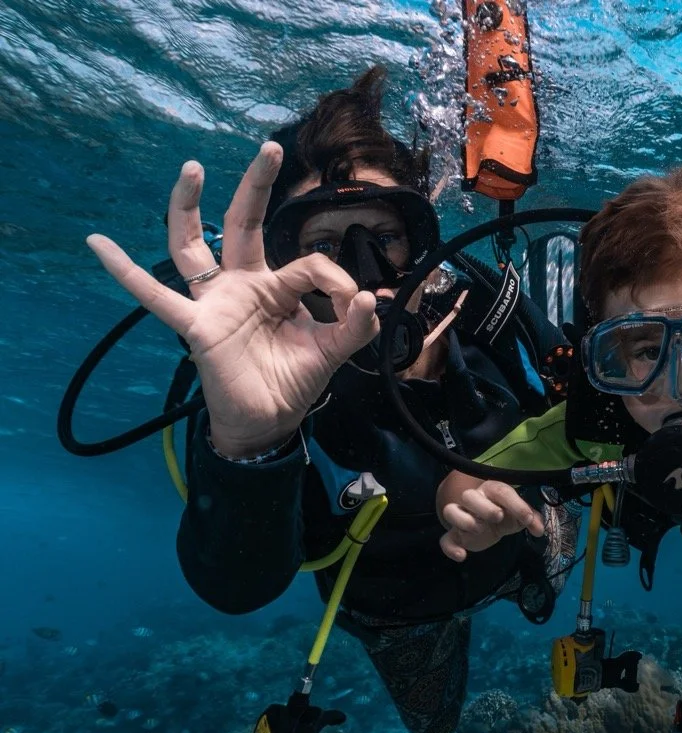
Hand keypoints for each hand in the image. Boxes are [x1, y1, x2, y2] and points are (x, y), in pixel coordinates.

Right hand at [86, 142, 377, 457]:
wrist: (268, 422)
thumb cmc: (293, 382)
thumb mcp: (333, 352)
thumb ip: (355, 326)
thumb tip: (370, 297)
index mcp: (279, 287)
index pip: (310, 263)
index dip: (336, 281)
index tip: (355, 304)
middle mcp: (244, 284)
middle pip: (245, 224)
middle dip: (256, 185)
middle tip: (271, 147)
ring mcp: (216, 301)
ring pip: (194, 245)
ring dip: (189, 206)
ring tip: (192, 169)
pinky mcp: (197, 325)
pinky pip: (155, 298)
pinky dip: (126, 272)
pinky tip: (98, 244)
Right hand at [439, 480, 544, 561]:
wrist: (492, 524)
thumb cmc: (507, 514)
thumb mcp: (521, 516)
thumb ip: (531, 519)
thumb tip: (539, 530)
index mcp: (492, 491)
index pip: (501, 491)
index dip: (515, 504)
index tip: (527, 519)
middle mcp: (474, 500)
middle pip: (469, 495)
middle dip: (483, 507)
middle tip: (498, 517)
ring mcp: (462, 517)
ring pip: (450, 510)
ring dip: (464, 520)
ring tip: (480, 529)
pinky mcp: (456, 535)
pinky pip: (445, 539)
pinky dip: (450, 548)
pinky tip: (462, 556)